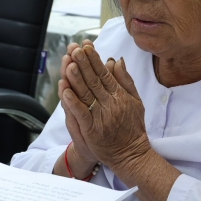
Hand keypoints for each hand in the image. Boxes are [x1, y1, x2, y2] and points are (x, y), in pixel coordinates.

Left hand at [62, 44, 149, 167]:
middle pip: (94, 81)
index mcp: (119, 96)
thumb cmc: (132, 127)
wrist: (131, 154)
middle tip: (75, 49)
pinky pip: (81, 114)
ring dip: (77, 79)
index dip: (94, 59)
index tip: (86, 46)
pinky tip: (65, 91)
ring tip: (69, 64)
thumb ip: (126, 80)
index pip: (104, 74)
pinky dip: (73, 102)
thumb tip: (117, 60)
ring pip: (86, 94)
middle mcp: (110, 104)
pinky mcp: (92, 130)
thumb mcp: (135, 101)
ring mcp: (101, 117)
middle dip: (84, 64)